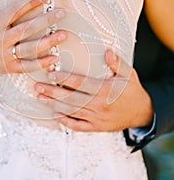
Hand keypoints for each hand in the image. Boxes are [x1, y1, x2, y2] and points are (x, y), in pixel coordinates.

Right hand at [0, 0, 66, 78]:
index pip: (15, 11)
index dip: (31, 2)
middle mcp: (1, 39)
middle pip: (27, 28)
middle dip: (46, 20)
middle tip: (62, 13)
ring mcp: (5, 55)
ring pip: (30, 48)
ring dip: (48, 42)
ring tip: (64, 35)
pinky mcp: (8, 68)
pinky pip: (26, 67)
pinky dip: (40, 64)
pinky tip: (54, 59)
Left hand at [35, 50, 153, 131]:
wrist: (142, 112)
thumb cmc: (132, 90)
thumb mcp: (129, 73)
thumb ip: (117, 63)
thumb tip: (107, 52)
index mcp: (105, 90)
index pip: (81, 83)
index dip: (65, 78)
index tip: (51, 74)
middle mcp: (99, 105)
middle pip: (71, 98)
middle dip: (53, 92)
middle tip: (38, 87)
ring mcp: (97, 118)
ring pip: (72, 111)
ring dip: (55, 105)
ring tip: (41, 99)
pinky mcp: (97, 127)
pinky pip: (79, 126)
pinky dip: (67, 122)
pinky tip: (56, 116)